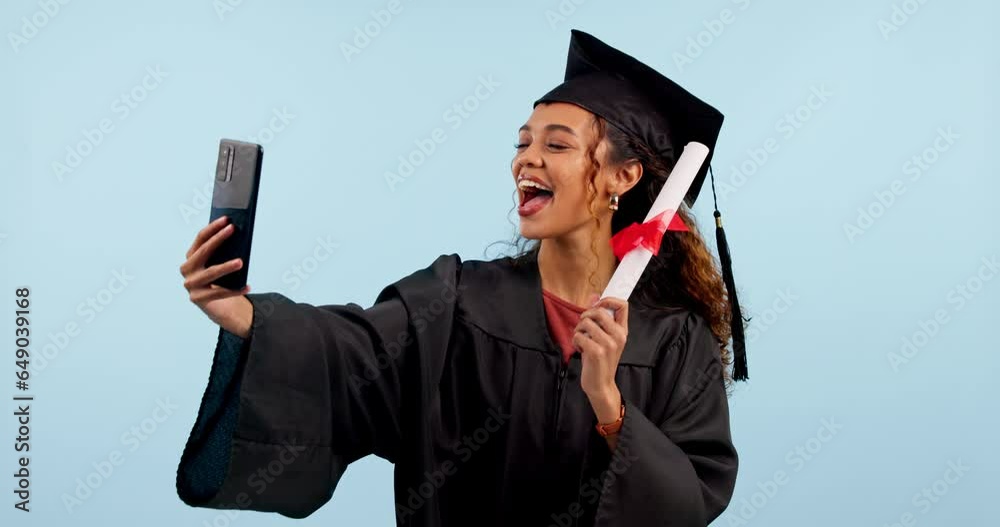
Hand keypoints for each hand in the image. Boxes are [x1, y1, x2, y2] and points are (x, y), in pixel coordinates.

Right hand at [180, 215, 253, 337]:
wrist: (218, 307)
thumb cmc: (221, 280)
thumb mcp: (222, 264)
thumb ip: (226, 252)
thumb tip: (239, 236)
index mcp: (191, 257)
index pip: (200, 238)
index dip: (213, 227)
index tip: (226, 219)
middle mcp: (187, 269)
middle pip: (204, 251)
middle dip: (219, 238)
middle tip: (233, 229)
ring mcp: (190, 284)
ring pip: (211, 273)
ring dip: (226, 266)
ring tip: (241, 262)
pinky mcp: (197, 298)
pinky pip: (218, 293)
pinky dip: (234, 290)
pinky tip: (247, 286)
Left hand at [573, 296, 627, 422]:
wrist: (600, 385)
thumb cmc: (600, 360)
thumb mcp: (604, 338)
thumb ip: (599, 318)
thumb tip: (594, 296)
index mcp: (622, 331)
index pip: (623, 305)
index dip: (607, 300)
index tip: (597, 305)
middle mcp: (618, 336)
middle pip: (598, 310)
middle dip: (585, 316)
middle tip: (583, 327)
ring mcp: (608, 344)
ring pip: (585, 322)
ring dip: (578, 330)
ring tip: (582, 340)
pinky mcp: (596, 352)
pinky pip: (578, 335)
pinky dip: (575, 341)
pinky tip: (581, 349)